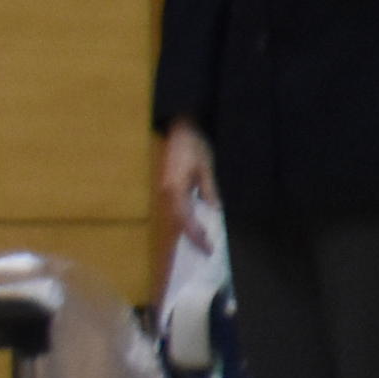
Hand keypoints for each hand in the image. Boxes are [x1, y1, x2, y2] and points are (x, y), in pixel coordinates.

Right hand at [157, 122, 216, 252]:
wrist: (179, 127)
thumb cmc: (193, 144)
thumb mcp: (205, 166)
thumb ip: (209, 189)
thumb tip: (214, 210)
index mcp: (175, 189)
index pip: (184, 220)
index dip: (196, 236)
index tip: (209, 248)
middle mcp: (166, 192)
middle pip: (177, 221)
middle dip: (192, 237)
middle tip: (207, 250)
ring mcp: (165, 190)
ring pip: (175, 216)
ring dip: (188, 229)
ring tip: (202, 240)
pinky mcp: (168, 186)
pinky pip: (175, 208)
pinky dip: (185, 219)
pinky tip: (194, 223)